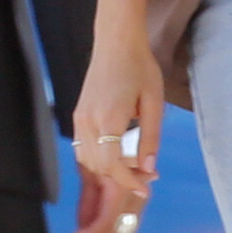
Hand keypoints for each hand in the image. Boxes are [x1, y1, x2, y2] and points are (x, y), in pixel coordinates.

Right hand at [62, 30, 162, 232]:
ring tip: (124, 184)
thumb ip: (150, 137)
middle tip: (138, 193)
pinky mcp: (78, 116)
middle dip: (115, 184)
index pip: (113, 162)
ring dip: (104, 176)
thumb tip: (149, 170)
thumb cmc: (141, 67)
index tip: (144, 191)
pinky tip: (109, 170)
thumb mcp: (153, 101)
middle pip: (97, 167)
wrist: (116, 39)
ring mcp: (79, 118)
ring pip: (87, 161)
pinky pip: (83, 150)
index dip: (128, 181)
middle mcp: (88, 120)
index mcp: (108, 117)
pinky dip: (96, 164)